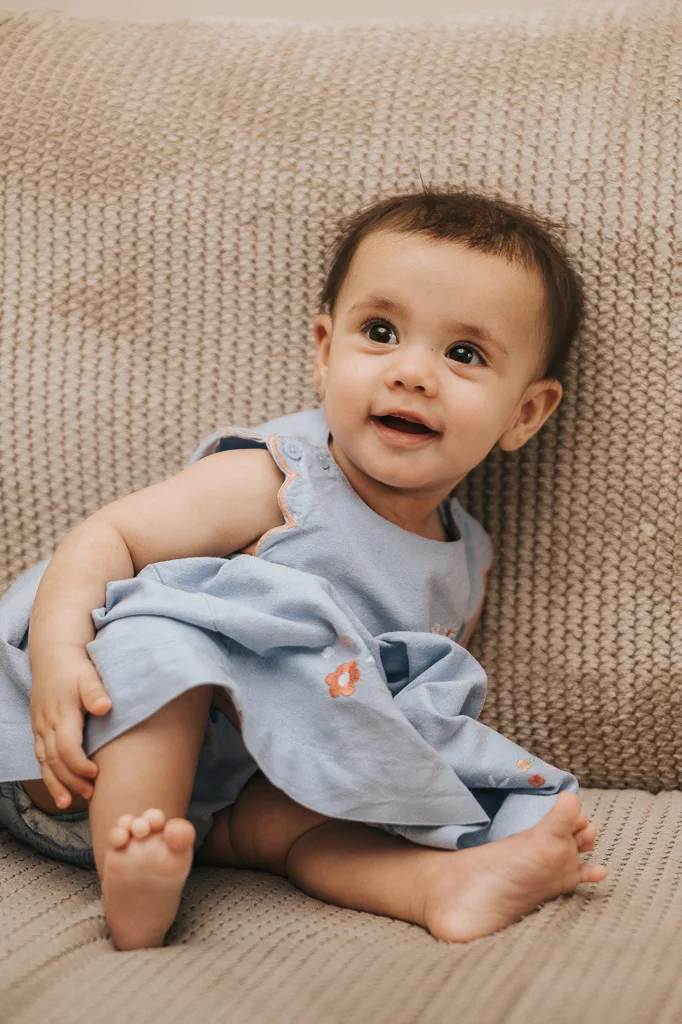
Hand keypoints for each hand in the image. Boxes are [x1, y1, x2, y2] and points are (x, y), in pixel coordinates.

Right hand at [30, 646, 111, 808]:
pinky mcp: (38, 728)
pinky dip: (48, 774)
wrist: (53, 655)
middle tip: (90, 794)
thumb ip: (95, 691)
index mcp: (62, 713)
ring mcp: (40, 727)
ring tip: (68, 802)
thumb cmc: (75, 666)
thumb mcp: (89, 674)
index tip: (96, 773)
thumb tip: (104, 707)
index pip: (67, 748)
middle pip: (54, 760)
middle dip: (70, 781)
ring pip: (44, 762)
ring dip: (55, 783)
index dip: (80, 765)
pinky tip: (57, 787)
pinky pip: (40, 756)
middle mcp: (47, 724)